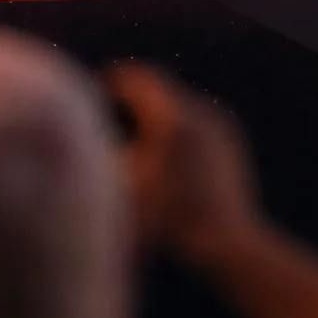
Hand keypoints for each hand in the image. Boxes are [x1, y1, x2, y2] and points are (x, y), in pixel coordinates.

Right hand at [104, 64, 263, 263]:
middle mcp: (200, 110)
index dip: (114, 80)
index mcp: (171, 115)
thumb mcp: (125, 184)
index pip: (138, 78)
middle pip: (160, 90)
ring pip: (180, 106)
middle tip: (112, 110)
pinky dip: (178, 129)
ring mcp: (219, 125)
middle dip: (135, 98)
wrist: (227, 239)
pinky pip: (198, 123)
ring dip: (158, 114)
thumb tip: (86, 132)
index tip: (98, 90)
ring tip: (138, 135)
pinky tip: (167, 155)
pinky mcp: (231, 141)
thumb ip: (104, 150)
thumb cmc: (170, 215)